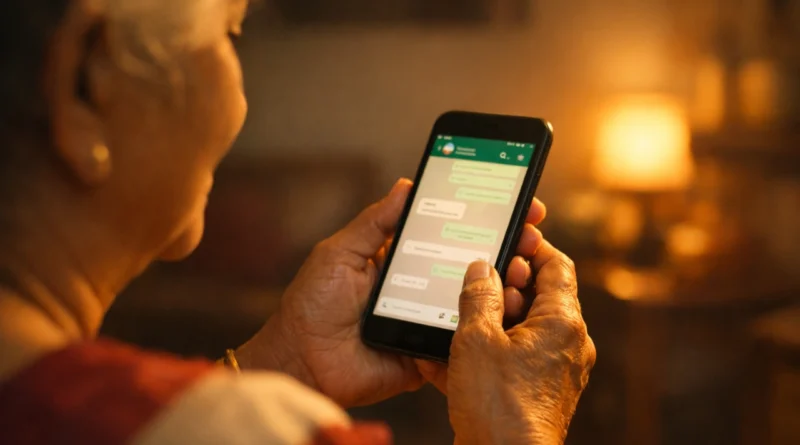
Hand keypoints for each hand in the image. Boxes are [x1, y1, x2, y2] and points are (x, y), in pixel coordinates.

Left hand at [236, 179, 548, 407]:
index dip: (484, 217)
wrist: (301, 361)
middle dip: (508, 246)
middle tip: (529, 234)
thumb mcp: (339, 252)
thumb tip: (407, 185)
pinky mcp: (432, 349)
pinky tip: (508, 308)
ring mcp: (431, 316)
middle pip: (474, 262)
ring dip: (506, 282)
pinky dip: (490, 324)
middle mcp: (424, 284)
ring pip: (478, 299)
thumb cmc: (312, 305)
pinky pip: (467, 336)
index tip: (515, 203)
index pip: (452, 231)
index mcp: (404, 257)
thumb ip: (374, 222)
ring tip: (519, 269)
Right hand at [417, 245, 595, 443]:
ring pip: (523, 329)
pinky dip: (488, 353)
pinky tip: (451, 358)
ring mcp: (555, 371)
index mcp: (562, 322)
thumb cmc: (498, 406)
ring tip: (455, 321)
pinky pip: (514, 360)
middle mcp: (568, 344)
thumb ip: (479, 296)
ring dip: (490, 321)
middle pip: (540, 296)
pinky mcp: (539, 394)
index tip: (506, 239)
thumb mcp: (477, 339)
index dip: (531, 246)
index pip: (557, 265)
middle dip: (503, 287)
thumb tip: (483, 269)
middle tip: (473, 284)